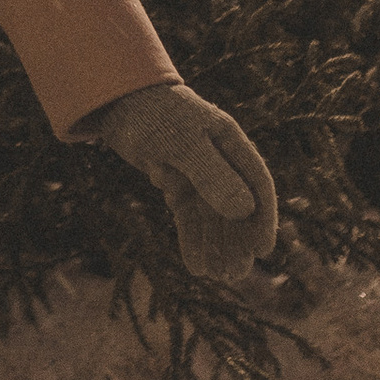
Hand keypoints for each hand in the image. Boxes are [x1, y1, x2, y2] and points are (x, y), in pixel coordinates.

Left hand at [75, 79, 279, 280]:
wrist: (116, 102)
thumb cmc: (152, 115)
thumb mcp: (182, 144)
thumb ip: (212, 175)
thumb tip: (244, 211)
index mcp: (230, 142)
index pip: (257, 184)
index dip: (262, 218)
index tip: (263, 250)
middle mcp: (219, 159)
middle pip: (235, 207)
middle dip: (236, 242)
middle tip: (235, 276)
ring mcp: (197, 171)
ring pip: (212, 216)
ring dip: (216, 245)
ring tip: (217, 277)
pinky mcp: (176, 181)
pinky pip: (188, 216)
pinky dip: (192, 239)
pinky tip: (195, 265)